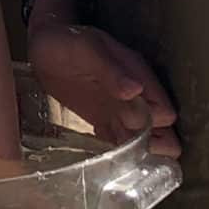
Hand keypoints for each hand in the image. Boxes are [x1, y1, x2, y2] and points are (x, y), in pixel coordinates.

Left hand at [27, 11, 179, 155]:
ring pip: (142, 140)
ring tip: (123, 166)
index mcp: (139, 76)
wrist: (45, 46)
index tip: (134, 130)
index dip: (155, 126)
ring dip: (137, 154)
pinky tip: (109, 163)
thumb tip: (135, 91)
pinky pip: (118, 142)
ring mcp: (119, 111)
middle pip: (161, 132)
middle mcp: (135, 97)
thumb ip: (111, 71)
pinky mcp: (103, 121)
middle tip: (131, 155)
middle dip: (153, 146)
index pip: (163, 112)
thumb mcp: (88, 50)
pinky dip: (117, 154)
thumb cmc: (68, 42)